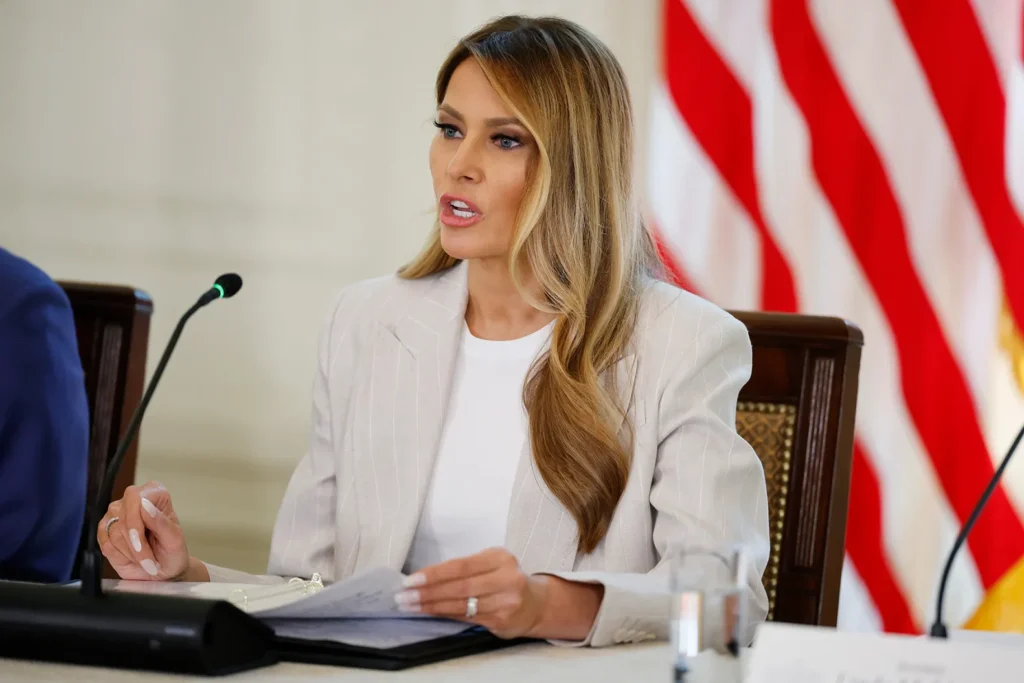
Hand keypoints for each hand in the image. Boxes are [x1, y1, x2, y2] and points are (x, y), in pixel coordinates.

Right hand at [97, 480, 201, 580]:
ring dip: (130, 553)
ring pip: (113, 533)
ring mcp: (116, 513)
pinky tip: (132, 557)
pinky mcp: (105, 530)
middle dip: (135, 545)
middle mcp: (133, 498)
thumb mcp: (174, 540)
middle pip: (123, 519)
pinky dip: (120, 556)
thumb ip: (161, 522)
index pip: (135, 499)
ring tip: (145, 559)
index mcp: (154, 493)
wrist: (163, 570)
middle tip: (149, 561)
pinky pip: (105, 544)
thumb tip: (144, 505)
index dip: (136, 524)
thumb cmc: (172, 552)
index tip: (142, 544)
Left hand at [394, 547, 546, 638]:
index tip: (411, 580)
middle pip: (459, 587)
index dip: (434, 574)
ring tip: (410, 605)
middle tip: (404, 595)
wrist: (535, 604)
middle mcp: (506, 579)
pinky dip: (444, 614)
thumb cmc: (504, 579)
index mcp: (500, 558)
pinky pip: (466, 617)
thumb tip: (425, 577)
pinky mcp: (502, 621)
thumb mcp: (492, 564)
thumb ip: (466, 568)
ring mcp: (506, 602)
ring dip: (431, 606)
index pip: (461, 566)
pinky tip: (429, 612)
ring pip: (461, 605)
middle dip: (428, 592)